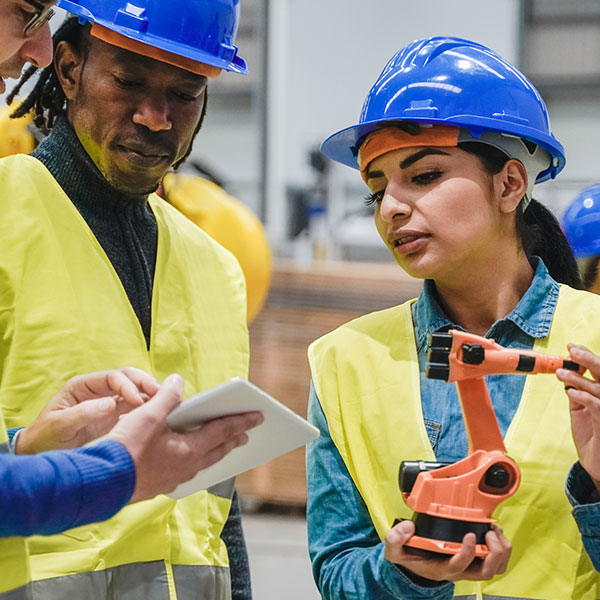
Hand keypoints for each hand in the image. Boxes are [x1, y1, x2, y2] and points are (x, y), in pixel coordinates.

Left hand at [17, 367, 159, 453]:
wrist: (39, 458)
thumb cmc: (44, 439)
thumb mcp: (58, 426)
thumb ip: (83, 413)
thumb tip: (110, 404)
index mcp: (84, 387)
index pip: (113, 377)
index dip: (128, 385)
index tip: (138, 400)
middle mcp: (100, 392)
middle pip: (129, 379)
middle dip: (145, 383)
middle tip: (160, 394)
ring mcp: (110, 405)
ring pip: (137, 392)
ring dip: (151, 396)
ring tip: (165, 404)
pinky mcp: (117, 420)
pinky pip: (138, 410)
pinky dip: (149, 411)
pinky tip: (159, 417)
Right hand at [106, 374, 263, 502]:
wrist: (99, 483)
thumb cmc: (124, 449)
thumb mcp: (148, 415)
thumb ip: (167, 396)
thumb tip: (178, 381)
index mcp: (189, 450)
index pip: (223, 432)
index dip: (241, 421)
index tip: (258, 416)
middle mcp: (186, 467)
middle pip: (217, 451)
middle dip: (232, 440)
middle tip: (245, 434)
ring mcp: (173, 479)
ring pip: (202, 463)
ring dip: (215, 452)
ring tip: (222, 446)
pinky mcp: (158, 486)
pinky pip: (186, 472)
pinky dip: (195, 461)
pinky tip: (188, 460)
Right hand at [384, 520, 510, 581]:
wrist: (416, 567)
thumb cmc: (410, 558)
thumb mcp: (395, 551)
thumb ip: (396, 539)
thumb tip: (409, 527)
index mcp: (442, 567)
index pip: (459, 565)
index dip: (468, 552)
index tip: (470, 534)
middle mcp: (460, 570)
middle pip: (486, 571)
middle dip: (493, 552)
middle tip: (489, 532)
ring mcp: (470, 568)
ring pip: (495, 568)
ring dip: (501, 551)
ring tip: (495, 531)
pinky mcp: (475, 561)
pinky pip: (497, 562)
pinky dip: (501, 548)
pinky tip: (494, 533)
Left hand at [557, 344, 599, 486]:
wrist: (596, 463)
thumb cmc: (590, 434)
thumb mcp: (580, 408)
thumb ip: (576, 390)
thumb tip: (565, 372)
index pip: (599, 370)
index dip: (587, 356)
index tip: (571, 347)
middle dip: (589, 359)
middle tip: (572, 351)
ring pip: (599, 389)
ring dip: (579, 379)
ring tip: (561, 373)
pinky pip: (598, 407)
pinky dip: (584, 397)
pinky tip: (571, 392)